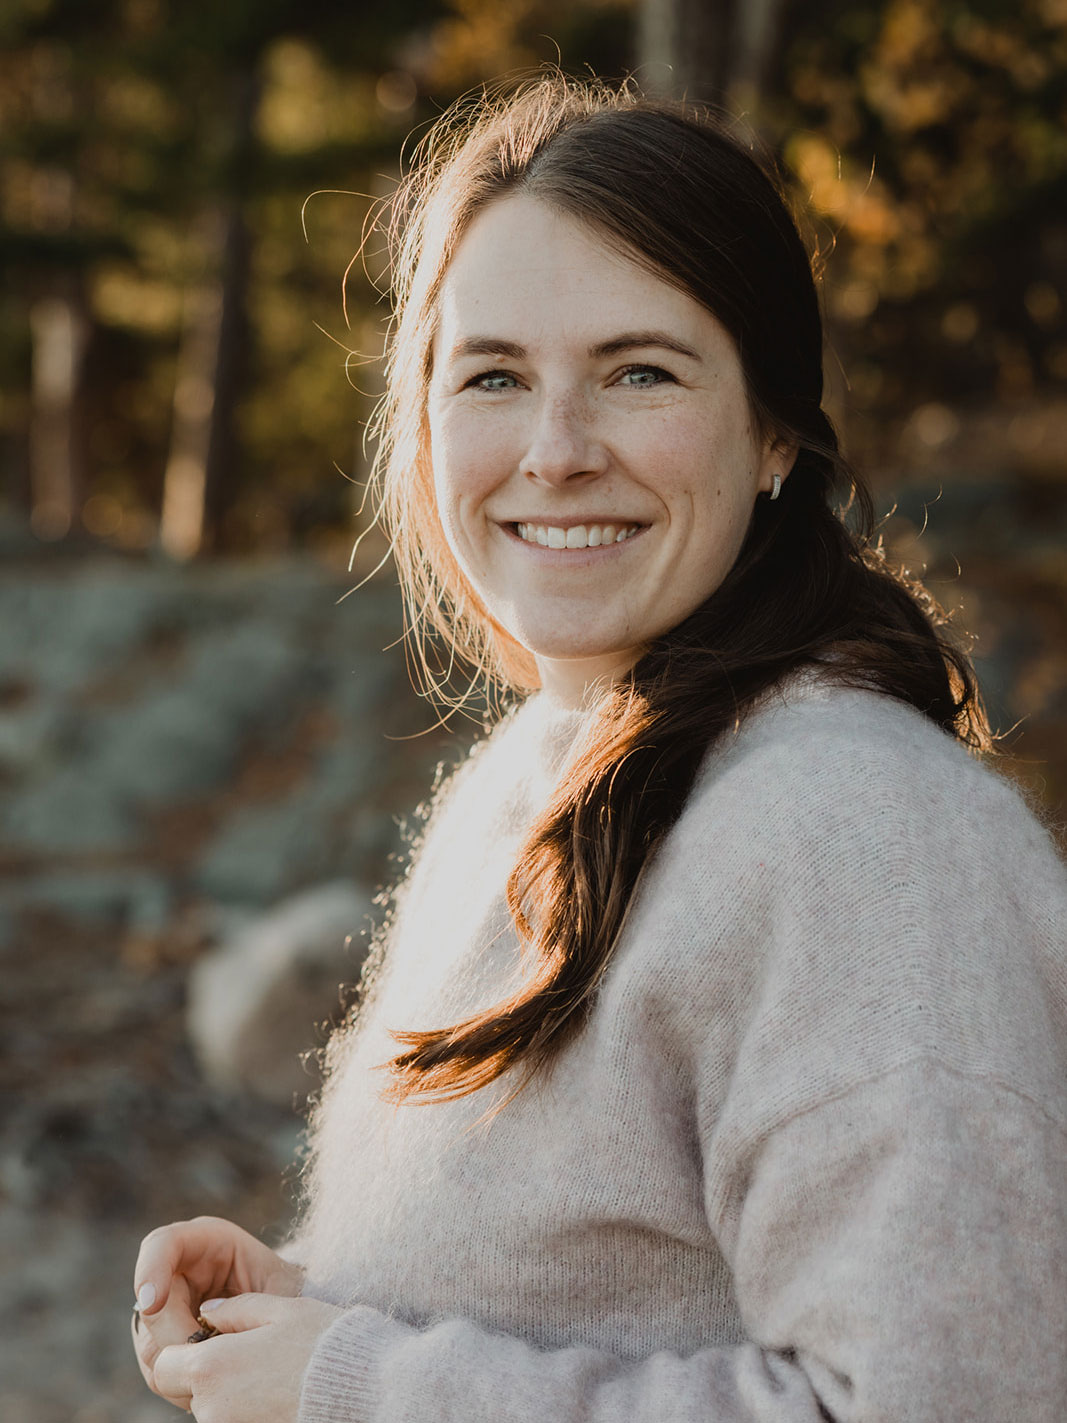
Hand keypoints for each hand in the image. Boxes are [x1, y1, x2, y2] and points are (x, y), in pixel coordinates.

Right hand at [132, 1215, 303, 1404]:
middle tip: (208, 1357)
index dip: (150, 1272)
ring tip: (217, 1375)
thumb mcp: (281, 1288)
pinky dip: (181, 1383)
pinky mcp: (167, 1344)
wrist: (292, 1317)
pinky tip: (210, 1387)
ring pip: (151, 1346)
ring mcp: (168, 1310)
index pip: (163, 1244)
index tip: (153, 1304)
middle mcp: (178, 1271)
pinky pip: (159, 1371)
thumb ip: (254, 1302)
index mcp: (207, 1241)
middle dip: (176, 1338)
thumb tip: (214, 1325)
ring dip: (179, 1366)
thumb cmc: (288, 1293)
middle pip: (152, 1309)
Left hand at [151, 1293, 343, 1422]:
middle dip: (209, 1372)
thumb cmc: (322, 1345)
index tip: (210, 1340)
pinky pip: (234, 1419)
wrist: (363, 1392)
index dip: (180, 1351)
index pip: (163, 1366)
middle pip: (188, 1390)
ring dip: (230, 1390)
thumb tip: (209, 1310)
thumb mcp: (282, 1309)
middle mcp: (211, 1409)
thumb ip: (236, 1308)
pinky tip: (277, 1391)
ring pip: (212, 1408)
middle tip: (249, 1354)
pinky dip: (246, 1407)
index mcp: (211, 1368)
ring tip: (271, 1372)